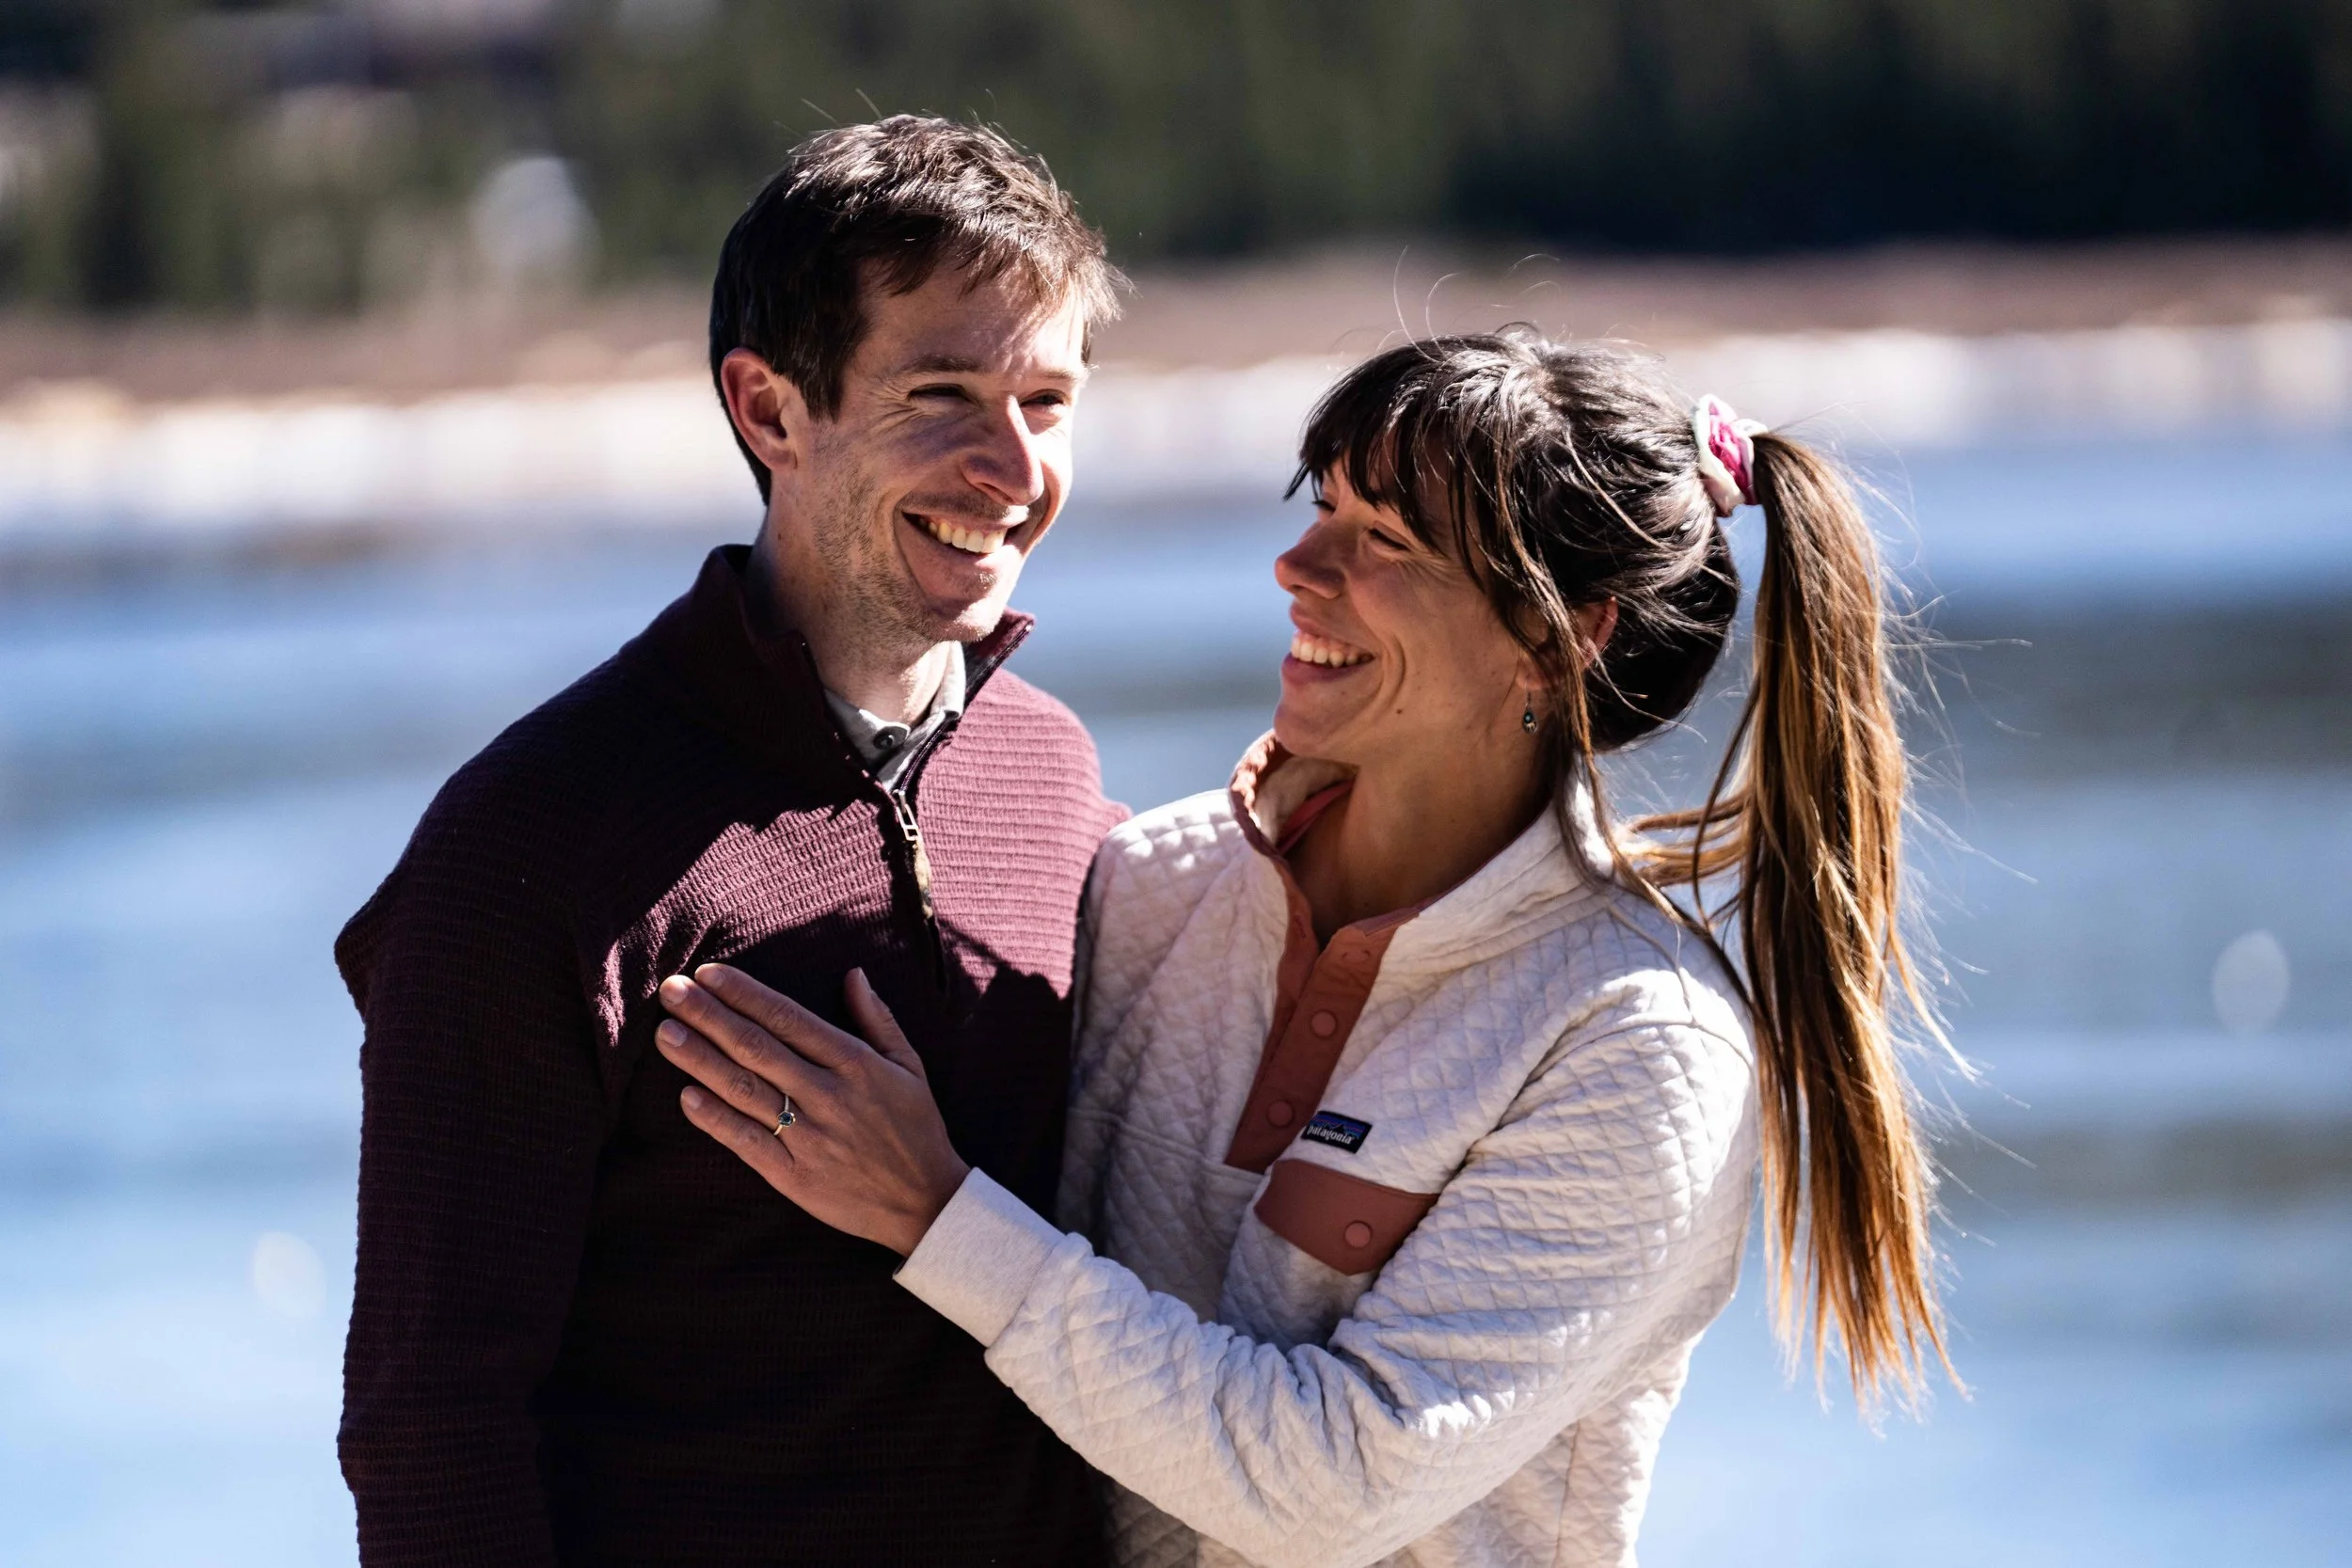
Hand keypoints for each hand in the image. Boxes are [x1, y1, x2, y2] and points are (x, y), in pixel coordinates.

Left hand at [654, 965, 970, 1255]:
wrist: (926, 1202)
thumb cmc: (916, 1128)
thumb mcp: (909, 1066)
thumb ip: (877, 1018)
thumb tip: (853, 973)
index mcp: (854, 1063)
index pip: (788, 1019)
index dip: (745, 994)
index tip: (708, 973)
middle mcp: (827, 1095)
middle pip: (756, 1048)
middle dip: (709, 1016)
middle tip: (672, 991)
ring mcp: (808, 1136)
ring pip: (744, 1090)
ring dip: (700, 1060)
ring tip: (666, 1034)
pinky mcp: (793, 1175)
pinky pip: (746, 1141)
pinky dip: (715, 1118)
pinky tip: (686, 1096)